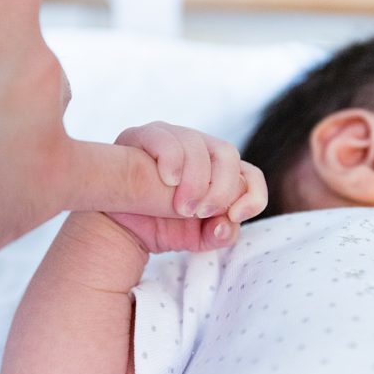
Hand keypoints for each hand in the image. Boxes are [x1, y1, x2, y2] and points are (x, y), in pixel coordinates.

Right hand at [104, 123, 267, 253]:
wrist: (121, 228)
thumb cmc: (162, 226)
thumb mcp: (198, 237)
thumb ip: (220, 233)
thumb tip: (226, 224)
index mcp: (220, 171)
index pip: (251, 174)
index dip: (252, 195)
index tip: (235, 216)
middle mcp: (201, 148)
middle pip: (228, 154)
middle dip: (220, 188)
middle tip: (200, 213)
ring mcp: (173, 137)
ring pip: (198, 145)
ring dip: (194, 181)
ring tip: (179, 207)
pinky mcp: (143, 136)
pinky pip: (165, 138)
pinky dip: (172, 161)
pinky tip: (168, 180)